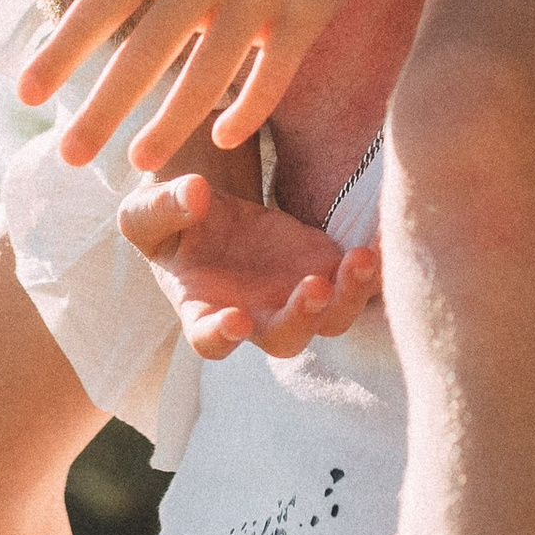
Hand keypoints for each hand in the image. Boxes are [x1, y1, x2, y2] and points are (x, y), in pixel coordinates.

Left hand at [15, 0, 400, 168]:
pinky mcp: (308, 9)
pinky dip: (245, 112)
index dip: (61, 52)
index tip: (25, 93)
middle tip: (70, 158)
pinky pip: (270, 78)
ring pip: (205, 80)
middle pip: (143, 55)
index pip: (99, 3)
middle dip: (101, 113)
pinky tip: (222, 136)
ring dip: (168, 127)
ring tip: (139, 161)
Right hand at [119, 174, 382, 361]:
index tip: (235, 320)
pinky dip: (378, 268)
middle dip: (303, 319)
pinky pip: (360, 281)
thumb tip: (195, 193)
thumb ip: (163, 207)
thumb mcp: (146, 211)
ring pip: (332, 317)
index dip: (221, 337)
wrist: (207, 208)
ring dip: (349, 295)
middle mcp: (253, 315)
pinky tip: (389, 239)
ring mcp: (293, 295)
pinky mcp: (324, 267)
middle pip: (285, 340)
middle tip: (314, 287)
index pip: (209, 340)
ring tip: (360, 258)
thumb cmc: (169, 220)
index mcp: (201, 309)